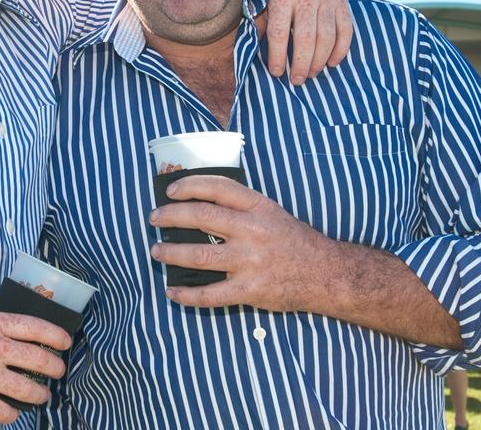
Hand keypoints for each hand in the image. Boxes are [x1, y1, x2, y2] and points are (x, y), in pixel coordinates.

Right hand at [0, 311, 70, 423]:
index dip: (57, 336)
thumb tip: (19, 338)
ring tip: (41, 397)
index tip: (66, 344)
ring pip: (29, 390)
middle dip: (56, 369)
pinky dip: (12, 415)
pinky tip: (11, 412)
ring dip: (40, 396)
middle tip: (59, 373)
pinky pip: (6, 412)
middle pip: (40, 360)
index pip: (37, 327)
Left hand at [149, 175, 327, 310]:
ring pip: (199, 254)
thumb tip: (198, 204)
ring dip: (171, 253)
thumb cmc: (294, 241)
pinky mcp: (249, 290)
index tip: (170, 191)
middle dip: (171, 216)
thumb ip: (241, 207)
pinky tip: (172, 291)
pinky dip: (186, 295)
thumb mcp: (272, 213)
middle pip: (201, 217)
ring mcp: (250, 261)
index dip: (189, 185)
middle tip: (155, 219)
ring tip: (156, 252)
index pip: (217, 187)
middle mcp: (252, 230)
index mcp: (258, 207)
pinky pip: (210, 294)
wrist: (325, 274)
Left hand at [262, 0, 352, 84]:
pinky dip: (341, 50)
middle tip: (297, 80)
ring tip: (311, 74)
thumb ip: (258, 21)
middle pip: (306, 39)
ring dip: (320, 61)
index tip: (277, 72)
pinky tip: (332, 63)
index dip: (278, 57)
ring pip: (327, 37)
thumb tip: (256, 52)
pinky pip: (346, 30)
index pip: (279, 33)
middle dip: (301, 65)